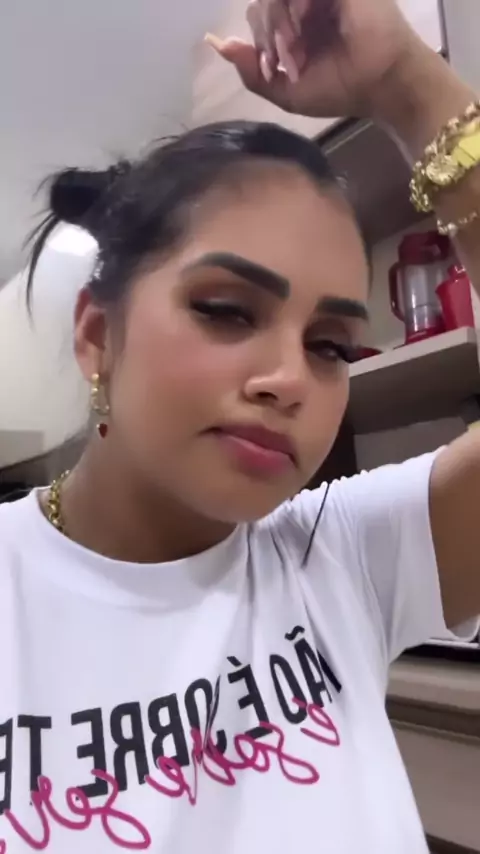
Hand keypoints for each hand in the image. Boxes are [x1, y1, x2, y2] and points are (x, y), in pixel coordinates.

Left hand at [206, 0, 421, 118]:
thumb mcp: (287, 91)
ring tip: (296, 44)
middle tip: (286, 56)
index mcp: (296, 24)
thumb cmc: (342, 89)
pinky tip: (304, 23)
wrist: (383, 84)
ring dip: (277, 18)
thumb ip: (252, 70)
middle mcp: (307, 2)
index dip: (259, 39)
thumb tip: (216, 43)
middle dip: (267, 31)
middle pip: (262, 2)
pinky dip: (293, 3)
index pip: (259, 15)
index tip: (277, 65)